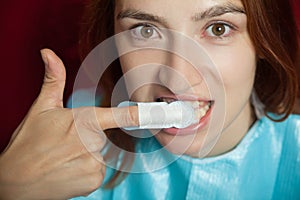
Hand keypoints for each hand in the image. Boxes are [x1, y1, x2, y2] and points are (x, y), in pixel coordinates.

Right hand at [0, 49, 137, 199]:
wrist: (15, 183)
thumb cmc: (27, 145)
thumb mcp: (41, 109)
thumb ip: (53, 80)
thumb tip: (48, 53)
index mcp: (83, 120)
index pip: (120, 115)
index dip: (141, 114)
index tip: (161, 113)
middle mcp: (92, 143)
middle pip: (104, 136)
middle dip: (89, 137)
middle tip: (66, 143)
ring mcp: (94, 164)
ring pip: (101, 153)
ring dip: (87, 154)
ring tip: (64, 157)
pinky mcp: (93, 180)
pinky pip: (98, 170)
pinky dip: (86, 169)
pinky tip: (68, 169)